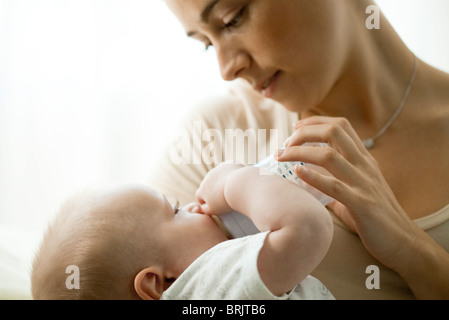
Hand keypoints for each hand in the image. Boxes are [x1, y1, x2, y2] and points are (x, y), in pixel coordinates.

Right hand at [195, 162, 243, 214]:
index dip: (206, 203)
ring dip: (222, 182)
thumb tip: (200, 207)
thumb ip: (204, 210)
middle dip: (214, 191)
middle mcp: (207, 178)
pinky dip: (231, 174)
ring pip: (218, 177)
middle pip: (209, 186)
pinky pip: (229, 170)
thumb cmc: (226, 200)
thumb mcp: (213, 210)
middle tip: (224, 198)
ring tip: (232, 189)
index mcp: (202, 190)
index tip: (215, 205)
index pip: (200, 197)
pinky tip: (238, 180)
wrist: (239, 185)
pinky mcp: (228, 164)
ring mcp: (217, 170)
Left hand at [276, 116, 421, 271]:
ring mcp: (363, 183)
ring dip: (300, 151)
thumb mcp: (356, 190)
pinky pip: (335, 186)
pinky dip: (313, 177)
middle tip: (285, 144)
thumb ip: (335, 182)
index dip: (315, 122)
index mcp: (364, 159)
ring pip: (330, 155)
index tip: (296, 127)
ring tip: (281, 156)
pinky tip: (297, 172)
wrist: (403, 241)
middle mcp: (364, 165)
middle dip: (305, 132)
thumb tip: (305, 180)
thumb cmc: (375, 217)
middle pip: (334, 132)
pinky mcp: (361, 204)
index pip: (340, 126)